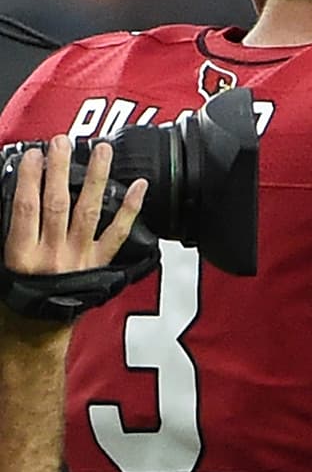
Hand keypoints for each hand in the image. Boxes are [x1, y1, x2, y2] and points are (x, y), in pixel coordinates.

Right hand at [3, 138, 146, 284]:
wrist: (37, 329)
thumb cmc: (17, 294)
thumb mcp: (2, 259)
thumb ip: (11, 226)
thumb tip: (17, 190)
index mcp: (22, 254)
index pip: (26, 207)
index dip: (30, 178)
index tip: (33, 154)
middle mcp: (53, 255)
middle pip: (57, 203)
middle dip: (59, 169)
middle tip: (61, 142)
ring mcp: (79, 259)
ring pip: (89, 211)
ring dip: (96, 178)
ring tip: (101, 151)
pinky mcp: (99, 264)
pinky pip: (118, 234)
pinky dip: (131, 210)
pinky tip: (139, 188)